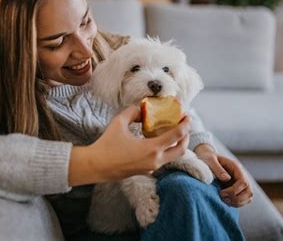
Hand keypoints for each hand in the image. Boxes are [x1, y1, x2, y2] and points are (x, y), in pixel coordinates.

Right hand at [68, 105, 190, 185]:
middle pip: (181, 150)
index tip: (187, 116)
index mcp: (152, 148)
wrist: (96, 166)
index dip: (185, 124)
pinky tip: (156, 141)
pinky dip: (164, 150)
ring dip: (175, 144)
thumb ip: (133, 112)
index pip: (176, 135)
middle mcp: (155, 160)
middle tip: (184, 125)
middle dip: (186, 137)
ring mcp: (151, 168)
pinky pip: (161, 160)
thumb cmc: (107, 145)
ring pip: (172, 157)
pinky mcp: (145, 171)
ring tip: (171, 131)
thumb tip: (141, 110)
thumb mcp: (119, 122)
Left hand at [195, 144, 252, 207]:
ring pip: (248, 197)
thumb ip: (217, 168)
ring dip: (237, 202)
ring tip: (224, 201)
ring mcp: (240, 183)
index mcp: (236, 167)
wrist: (206, 158)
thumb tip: (226, 179)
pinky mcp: (237, 189)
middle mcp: (241, 175)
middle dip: (237, 198)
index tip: (222, 193)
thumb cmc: (207, 158)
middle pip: (249, 191)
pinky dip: (236, 203)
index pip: (243, 182)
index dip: (234, 191)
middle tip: (223, 198)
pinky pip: (243, 200)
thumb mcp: (210, 160)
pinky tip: (226, 201)